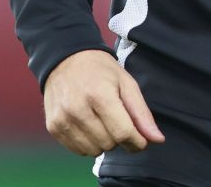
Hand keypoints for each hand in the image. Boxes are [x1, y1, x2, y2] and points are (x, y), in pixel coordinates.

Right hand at [44, 48, 166, 154]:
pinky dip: (88, 143)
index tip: (141, 140)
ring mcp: (63, 119)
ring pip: (94, 151)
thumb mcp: (126, 83)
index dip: (137, 142)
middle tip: (116, 119)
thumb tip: (157, 139)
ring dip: (103, 142)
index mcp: (100, 95)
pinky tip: (88, 124)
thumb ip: (142, 113)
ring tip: (101, 121)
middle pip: (109, 144)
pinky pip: (78, 150)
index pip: (123, 133)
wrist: (65, 59)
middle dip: (119, 137)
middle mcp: (78, 109)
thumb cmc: (100, 70)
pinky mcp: (53, 127)